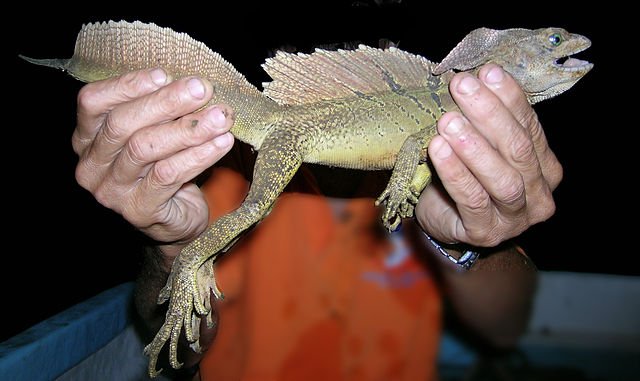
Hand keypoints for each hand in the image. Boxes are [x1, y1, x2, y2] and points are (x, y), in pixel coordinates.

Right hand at [73, 68, 234, 258]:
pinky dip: (198, 155)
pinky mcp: (139, 210)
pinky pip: (169, 175)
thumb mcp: (156, 133)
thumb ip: (161, 110)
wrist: (177, 220)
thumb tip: (193, 83)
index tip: (164, 74)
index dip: (127, 85)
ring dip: (189, 129)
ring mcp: (112, 191)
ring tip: (221, 116)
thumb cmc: (165, 167)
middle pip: (122, 124)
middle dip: (166, 102)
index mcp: (88, 138)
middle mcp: (91, 165)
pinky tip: (222, 142)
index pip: (92, 103)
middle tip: (202, 89)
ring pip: (146, 149)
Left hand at [416, 64, 561, 246]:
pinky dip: (455, 173)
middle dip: (489, 114)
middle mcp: (539, 194)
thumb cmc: (465, 179)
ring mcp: (516, 218)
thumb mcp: (481, 147)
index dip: (508, 97)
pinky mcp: (486, 233)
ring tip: (449, 122)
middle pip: (518, 148)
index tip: (486, 71)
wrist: (446, 225)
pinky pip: (473, 200)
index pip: (530, 126)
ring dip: (474, 146)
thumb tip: (474, 78)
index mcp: (545, 167)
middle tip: (462, 87)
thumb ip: (485, 123)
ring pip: (502, 178)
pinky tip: (438, 150)